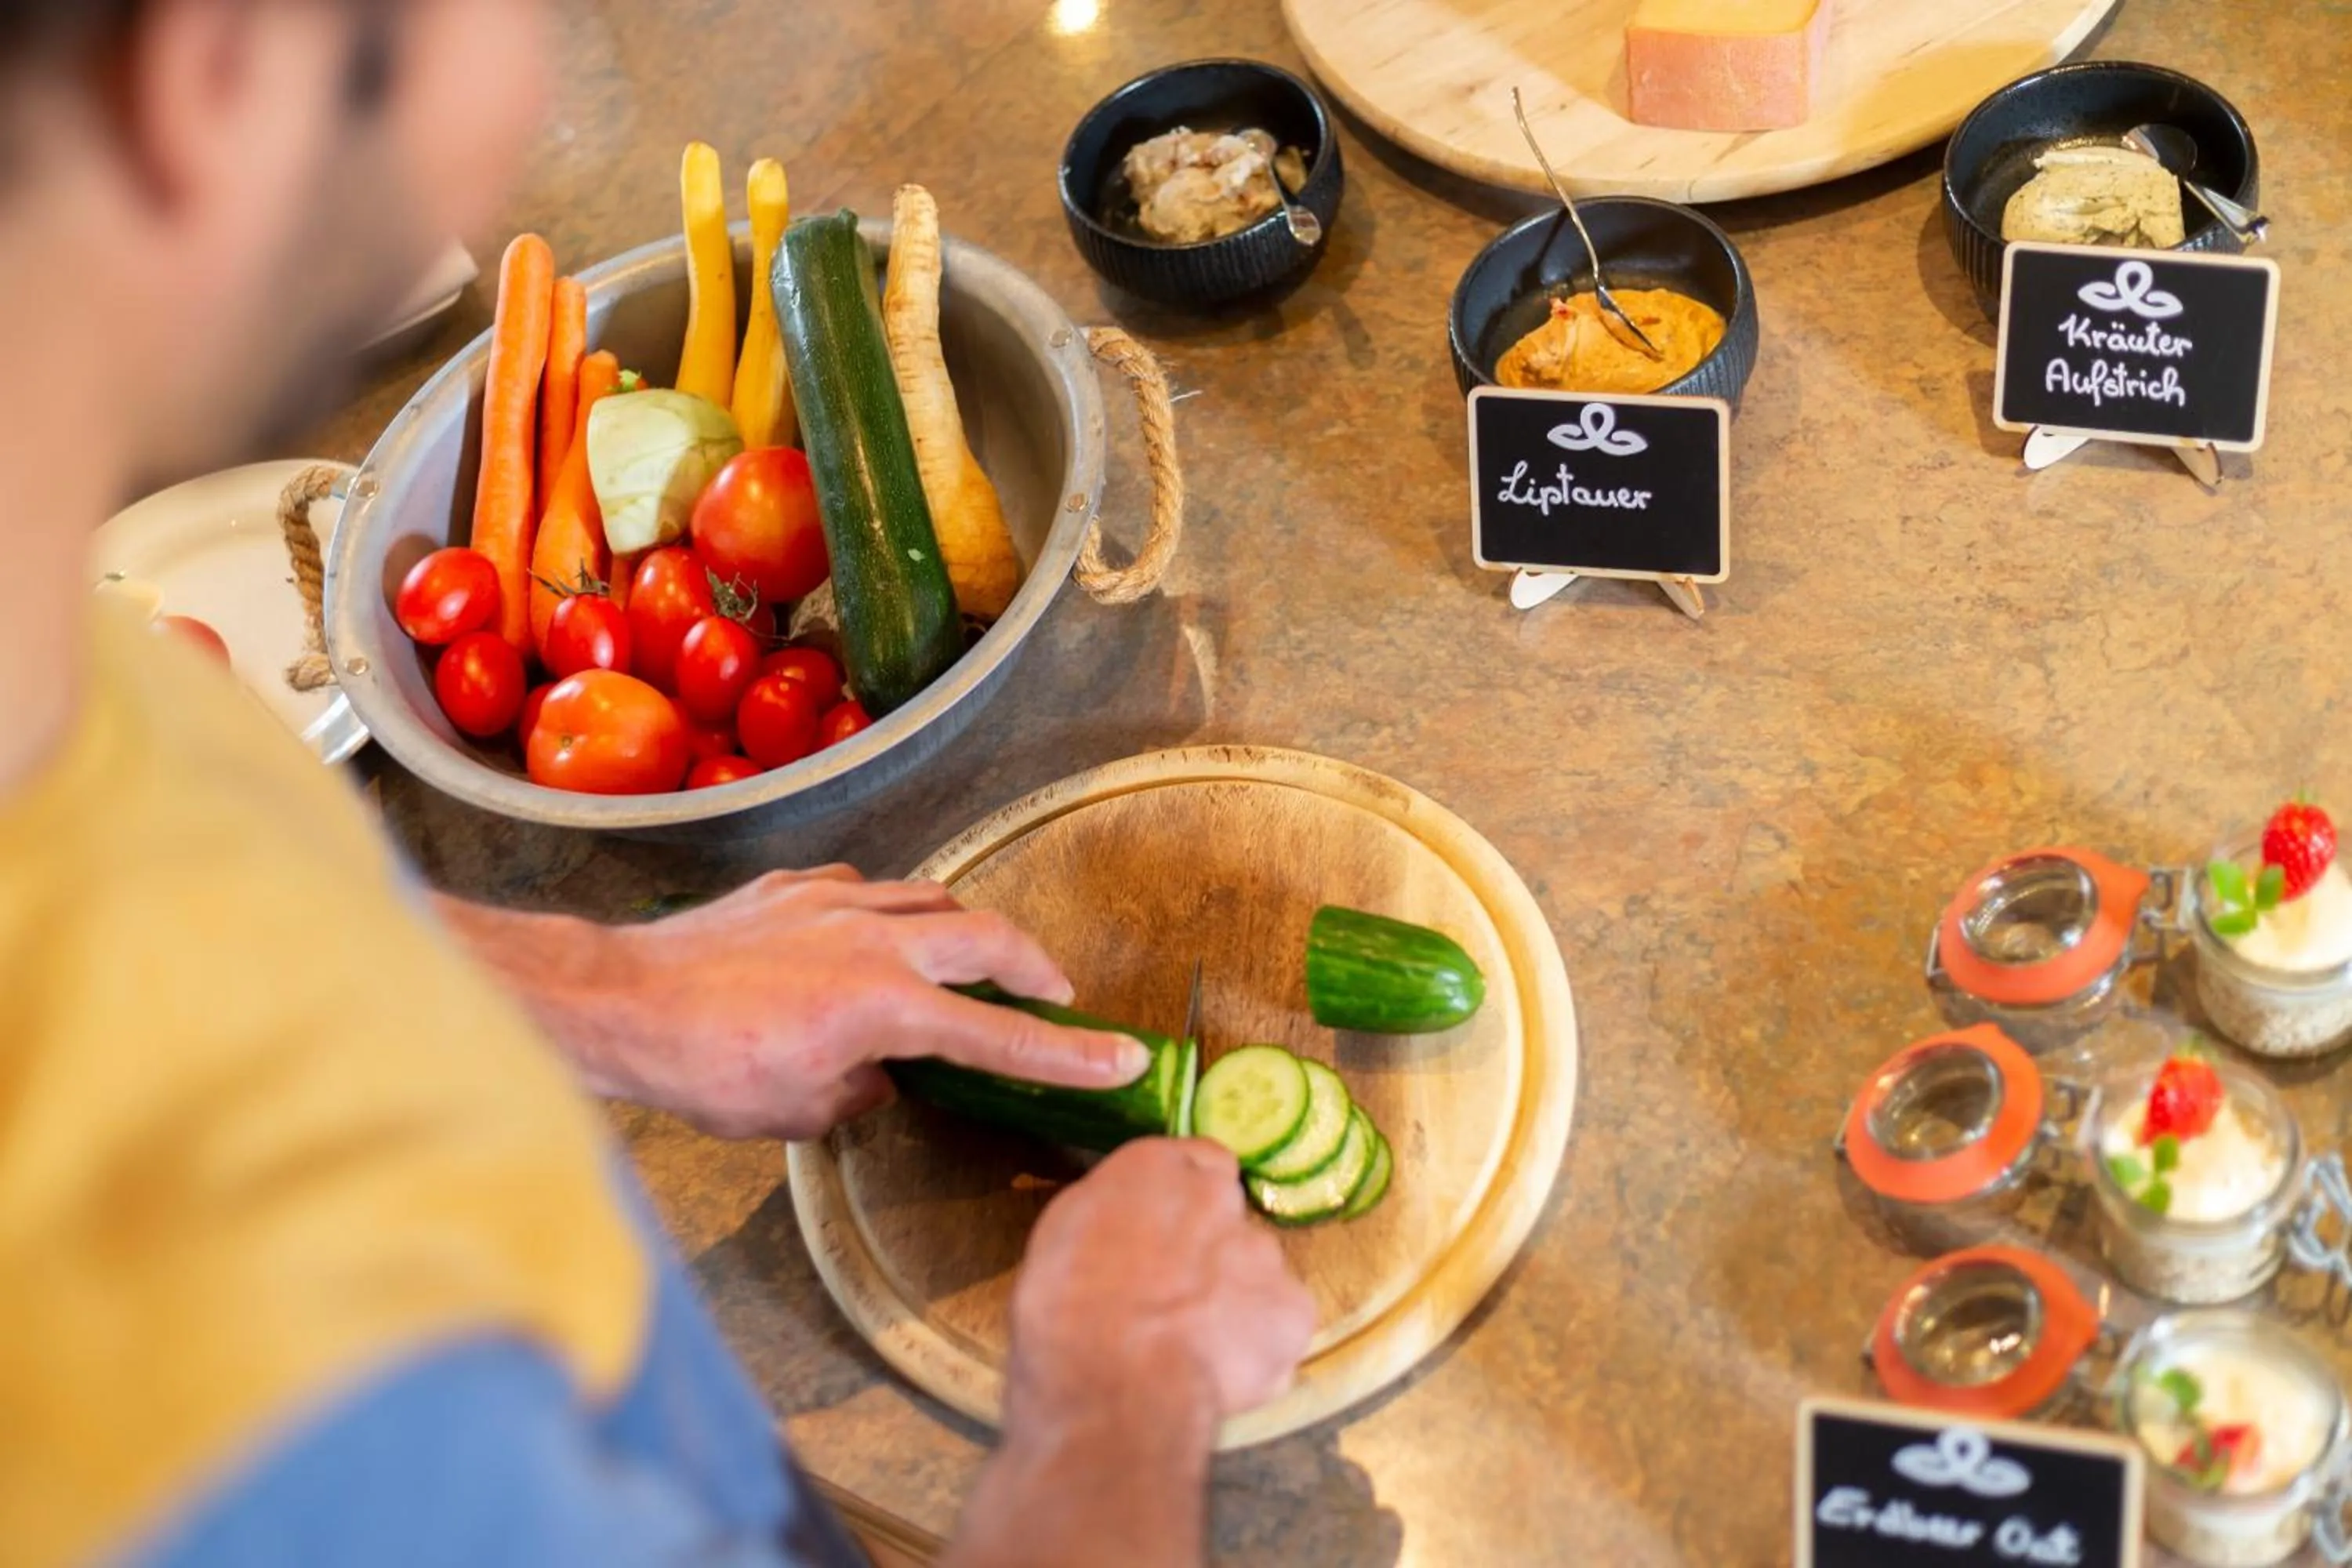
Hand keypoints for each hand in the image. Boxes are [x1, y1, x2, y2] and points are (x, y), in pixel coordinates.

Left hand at [452, 867, 1150, 1140]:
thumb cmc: (703, 1068)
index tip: (1122, 1057)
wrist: (620, 1004)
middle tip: (1054, 994)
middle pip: (986, 937)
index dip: (1068, 1054)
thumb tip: (884, 1079)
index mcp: (885, 1006)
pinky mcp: (789, 889)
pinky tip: (869, 934)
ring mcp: (831, 904)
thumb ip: (862, 1092)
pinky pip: (861, 889)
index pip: (1000, 1036)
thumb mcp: (799, 1111)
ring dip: (963, 929)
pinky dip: (884, 911)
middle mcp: (872, 941)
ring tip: (971, 957)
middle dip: (1033, 967)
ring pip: (929, 898)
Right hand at [1008, 1139, 1315, 1430]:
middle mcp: (1221, 1198)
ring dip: (1234, 1301)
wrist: (1112, 1388)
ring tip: (1192, 1348)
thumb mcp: (1062, 1236)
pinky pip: (1278, 1327)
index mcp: (1158, 1167)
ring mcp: (1265, 1255)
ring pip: (1255, 1274)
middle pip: (1228, 1219)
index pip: (1198, 1162)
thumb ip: (1113, 1214)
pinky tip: (1219, 1375)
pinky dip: (1258, 1348)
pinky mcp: (1293, 1313)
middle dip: (1211, 1253)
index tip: (1167, 1235)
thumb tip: (1127, 1225)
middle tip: (1172, 1299)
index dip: (1186, 1203)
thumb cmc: (1063, 1313)